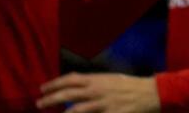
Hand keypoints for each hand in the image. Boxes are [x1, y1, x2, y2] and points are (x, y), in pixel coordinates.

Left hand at [38, 72, 159, 112]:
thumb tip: (77, 88)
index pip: (70, 79)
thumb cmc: (129, 85)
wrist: (150, 92)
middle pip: (68, 93)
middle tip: (39, 103)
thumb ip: (93, 84)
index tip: (43, 88)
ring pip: (77, 110)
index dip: (54, 83)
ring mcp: (103, 104)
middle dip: (51, 99)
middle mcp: (96, 90)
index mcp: (96, 79)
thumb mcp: (109, 80)